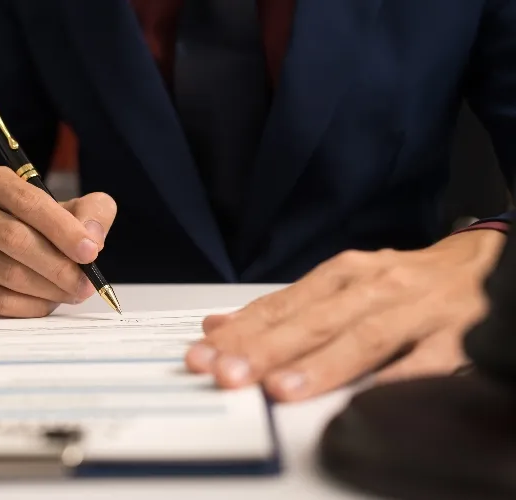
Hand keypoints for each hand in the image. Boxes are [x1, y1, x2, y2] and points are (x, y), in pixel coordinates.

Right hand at [0, 164, 116, 316]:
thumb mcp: (72, 207)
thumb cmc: (40, 223)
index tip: (91, 252)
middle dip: (58, 266)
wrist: (2, 244)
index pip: (28, 202)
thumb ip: (92, 213)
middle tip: (85, 284)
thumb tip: (92, 239)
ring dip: (47, 289)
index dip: (63, 230)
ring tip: (72, 293)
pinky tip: (48, 303)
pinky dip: (29, 306)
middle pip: (14, 239)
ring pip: (6, 272)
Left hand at [185, 230, 505, 400]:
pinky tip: (366, 399)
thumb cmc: (400, 281)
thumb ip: (283, 308)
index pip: (283, 305)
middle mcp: (376, 287)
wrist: (477, 264)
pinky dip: (396, 378)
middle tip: (229, 372)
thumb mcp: (339, 284)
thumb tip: (219, 326)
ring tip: (282, 387)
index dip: (242, 331)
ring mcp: (416, 310)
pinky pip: (426, 361)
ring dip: (320, 363)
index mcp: (344, 274)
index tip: (206, 352)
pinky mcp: (456, 336)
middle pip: (314, 319)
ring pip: (363, 336)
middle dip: (267, 348)